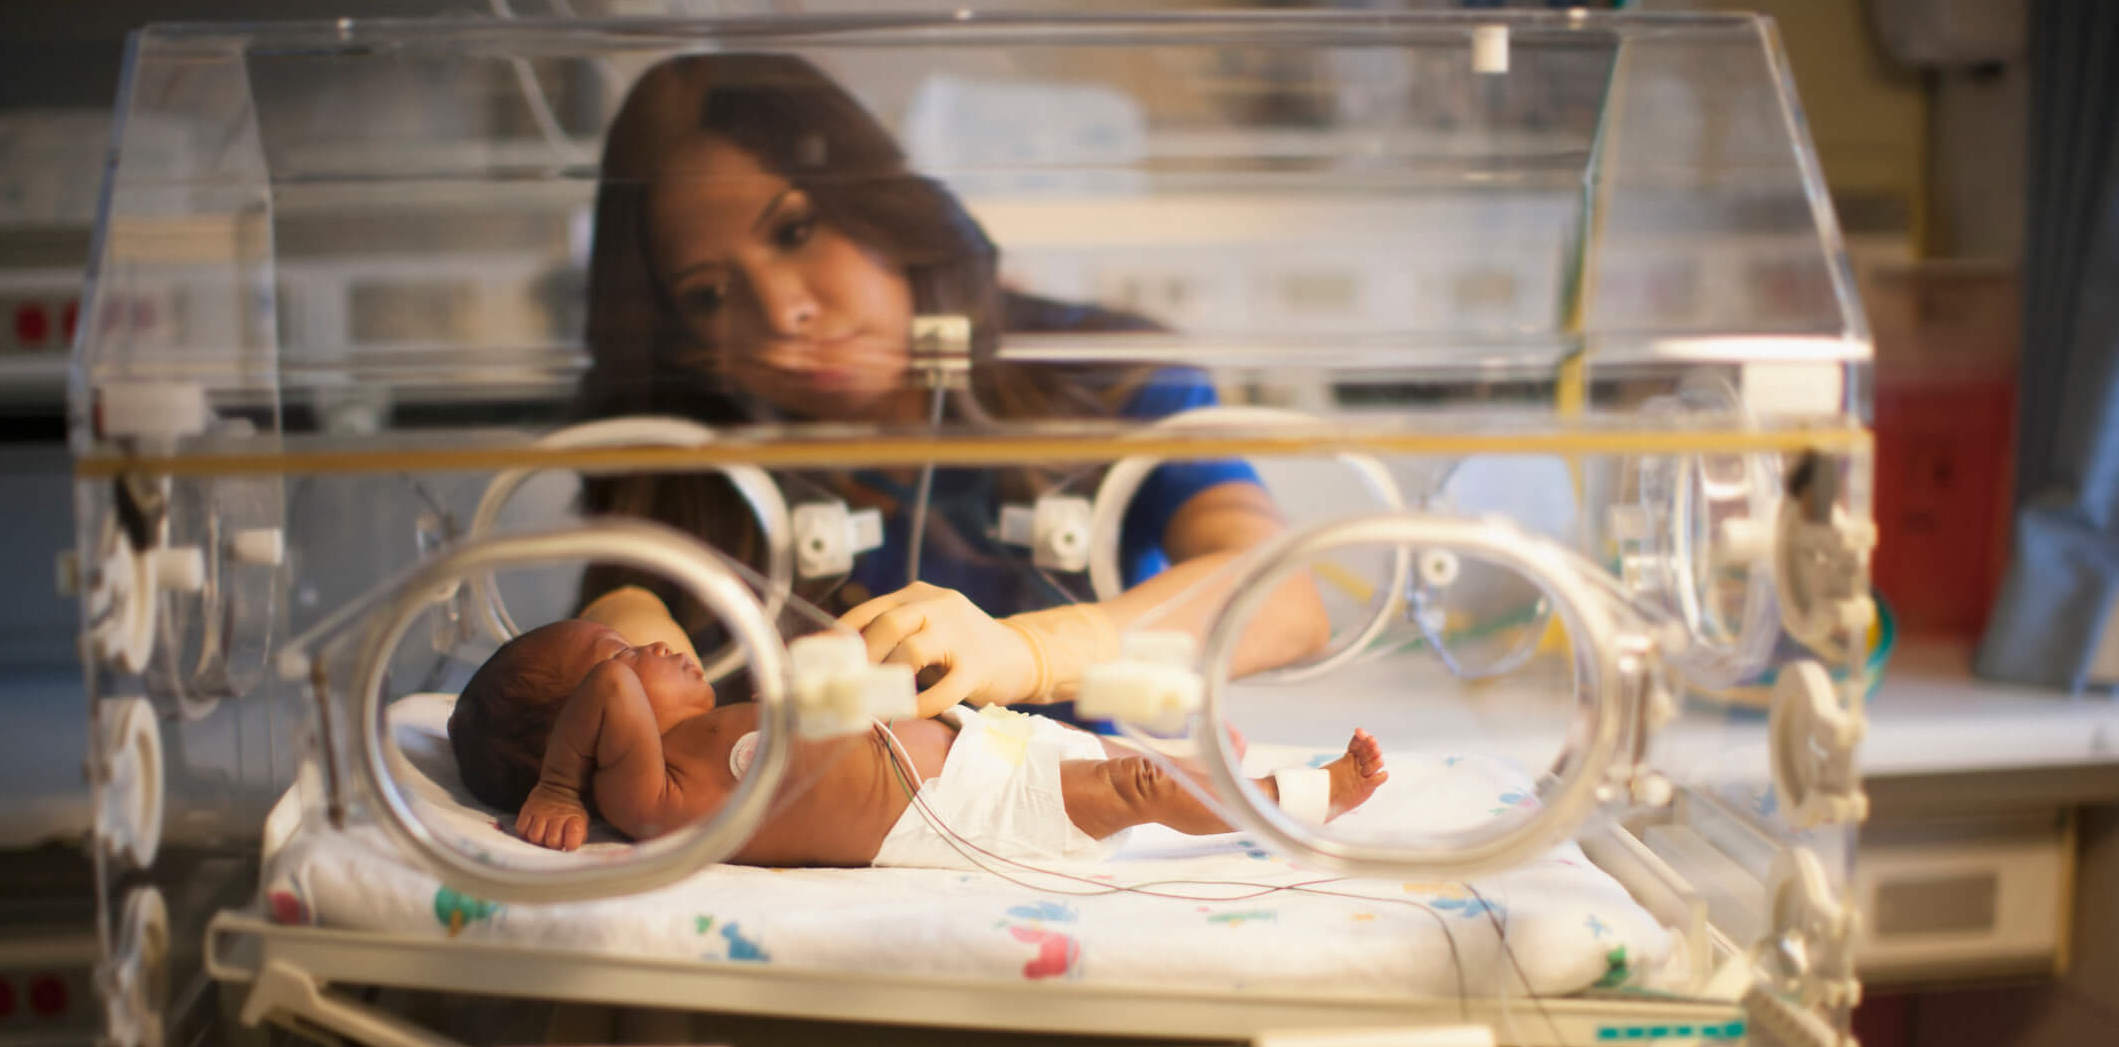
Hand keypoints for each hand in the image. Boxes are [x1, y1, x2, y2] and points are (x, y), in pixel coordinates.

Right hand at [516, 782, 588, 850]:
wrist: (558, 787)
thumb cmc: (569, 809)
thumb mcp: (581, 820)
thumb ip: (579, 836)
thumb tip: (569, 850)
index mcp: (574, 818)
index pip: (572, 839)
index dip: (570, 846)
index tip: (569, 845)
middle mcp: (557, 814)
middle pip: (551, 841)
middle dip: (553, 846)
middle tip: (554, 841)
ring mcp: (540, 811)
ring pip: (534, 837)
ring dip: (538, 841)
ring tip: (542, 836)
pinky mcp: (527, 809)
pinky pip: (521, 828)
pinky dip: (525, 834)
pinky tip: (532, 831)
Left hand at [838, 582, 1039, 715]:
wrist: (1020, 654)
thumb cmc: (960, 645)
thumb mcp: (926, 625)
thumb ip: (892, 633)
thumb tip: (842, 662)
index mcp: (920, 594)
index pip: (870, 610)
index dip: (843, 636)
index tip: (823, 660)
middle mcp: (939, 606)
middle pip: (889, 625)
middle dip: (863, 657)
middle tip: (848, 683)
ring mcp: (960, 635)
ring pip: (912, 652)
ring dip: (887, 681)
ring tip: (873, 700)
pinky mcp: (976, 667)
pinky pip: (941, 691)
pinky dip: (918, 705)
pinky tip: (905, 713)